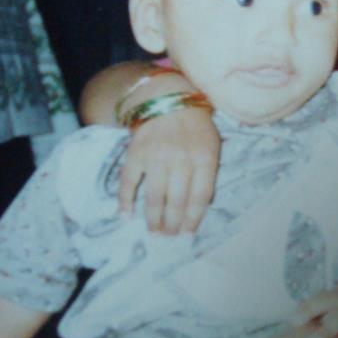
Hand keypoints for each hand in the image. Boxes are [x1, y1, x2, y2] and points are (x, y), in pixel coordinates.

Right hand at [118, 106, 219, 233]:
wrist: (169, 100)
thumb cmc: (195, 128)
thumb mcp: (211, 146)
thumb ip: (207, 173)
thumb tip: (198, 208)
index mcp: (204, 158)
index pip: (200, 197)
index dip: (193, 219)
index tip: (187, 234)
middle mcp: (181, 159)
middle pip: (177, 201)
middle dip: (172, 224)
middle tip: (168, 237)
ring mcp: (156, 156)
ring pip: (154, 196)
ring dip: (153, 219)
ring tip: (153, 232)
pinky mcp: (135, 153)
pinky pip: (129, 182)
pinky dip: (125, 200)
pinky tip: (126, 215)